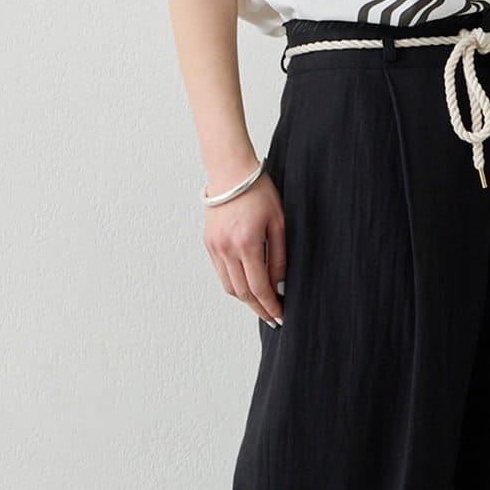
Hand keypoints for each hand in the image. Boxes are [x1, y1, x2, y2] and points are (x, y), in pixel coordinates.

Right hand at [204, 173, 284, 324]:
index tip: (280, 316)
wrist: (230, 172)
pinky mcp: (209, 244)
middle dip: (259, 308)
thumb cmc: (258, 192)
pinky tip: (247, 285)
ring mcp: (215, 247)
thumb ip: (279, 257)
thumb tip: (280, 285)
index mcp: (247, 244)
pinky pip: (221, 273)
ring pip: (229, 286)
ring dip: (245, 299)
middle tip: (272, 317)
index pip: (259, 288)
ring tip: (261, 304)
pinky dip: (234, 284)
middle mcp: (227, 249)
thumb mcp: (279, 223)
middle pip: (242, 293)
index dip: (270, 306)